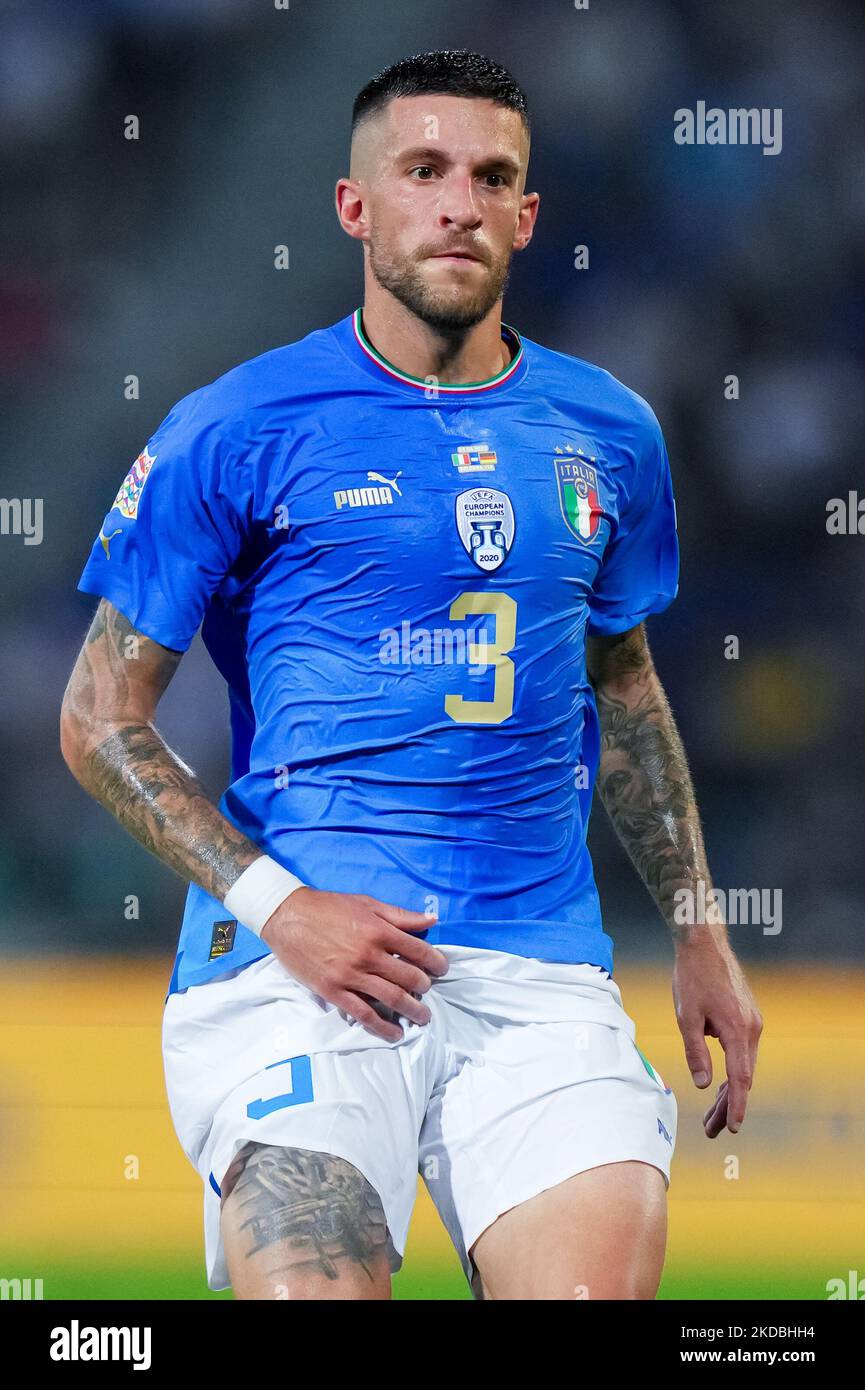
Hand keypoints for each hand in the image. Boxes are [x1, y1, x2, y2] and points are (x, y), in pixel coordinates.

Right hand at [260, 888, 447, 1041]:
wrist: (288, 917)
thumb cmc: (328, 907)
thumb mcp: (367, 904)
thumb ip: (400, 915)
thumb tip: (432, 919)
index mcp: (378, 931)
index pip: (418, 950)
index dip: (435, 961)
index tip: (441, 968)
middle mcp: (368, 955)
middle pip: (408, 978)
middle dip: (424, 987)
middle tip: (428, 990)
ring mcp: (351, 976)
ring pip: (391, 999)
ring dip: (412, 1010)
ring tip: (423, 1016)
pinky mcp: (334, 992)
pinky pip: (364, 1014)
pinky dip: (383, 1026)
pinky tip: (395, 1033)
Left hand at [672, 925, 762, 1136]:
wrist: (704, 943)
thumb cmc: (692, 977)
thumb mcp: (686, 1017)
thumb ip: (696, 1052)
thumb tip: (703, 1085)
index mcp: (737, 1031)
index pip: (741, 1079)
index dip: (737, 1106)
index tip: (734, 1128)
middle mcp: (751, 1029)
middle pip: (743, 1077)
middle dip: (728, 1106)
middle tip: (712, 1131)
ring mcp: (752, 1022)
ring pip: (743, 1066)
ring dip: (729, 1091)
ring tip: (712, 1117)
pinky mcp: (747, 1017)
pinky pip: (742, 1052)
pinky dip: (733, 1071)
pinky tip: (719, 1086)